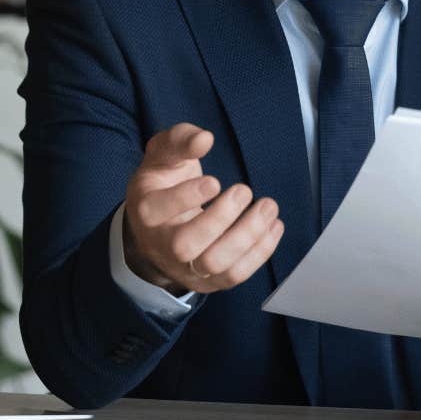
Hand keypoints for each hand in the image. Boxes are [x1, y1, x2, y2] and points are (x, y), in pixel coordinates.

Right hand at [122, 123, 283, 295]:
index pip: (158, 210)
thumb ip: (180, 141)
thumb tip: (204, 139)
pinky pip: (235, 275)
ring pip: (214, 264)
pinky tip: (274, 226)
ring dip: (247, 236)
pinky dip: (260, 251)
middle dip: (220, 219)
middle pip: (185, 245)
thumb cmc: (164, 183)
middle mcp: (160, 244)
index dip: (186, 197)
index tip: (215, 181)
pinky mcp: (209, 280)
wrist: (159, 228)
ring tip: (268, 207)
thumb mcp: (163, 155)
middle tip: (244, 191)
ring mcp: (184, 267)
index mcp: (146, 210)